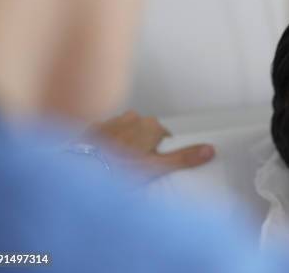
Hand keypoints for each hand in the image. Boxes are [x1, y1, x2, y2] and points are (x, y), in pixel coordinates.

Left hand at [88, 111, 214, 179]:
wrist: (79, 171)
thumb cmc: (119, 169)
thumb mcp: (157, 167)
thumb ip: (184, 158)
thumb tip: (210, 150)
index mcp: (151, 124)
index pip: (163, 135)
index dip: (159, 152)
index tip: (152, 164)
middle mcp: (131, 117)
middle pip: (143, 132)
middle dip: (141, 146)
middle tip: (134, 168)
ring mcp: (110, 121)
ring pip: (123, 132)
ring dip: (122, 144)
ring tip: (116, 165)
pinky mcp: (90, 128)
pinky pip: (103, 135)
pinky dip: (103, 145)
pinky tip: (99, 160)